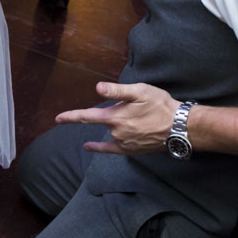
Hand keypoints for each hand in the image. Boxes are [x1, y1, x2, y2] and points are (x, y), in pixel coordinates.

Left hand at [54, 81, 179, 154]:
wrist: (180, 127)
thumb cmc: (160, 105)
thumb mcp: (139, 91)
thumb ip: (117, 91)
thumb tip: (97, 88)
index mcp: (115, 117)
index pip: (86, 117)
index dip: (71, 117)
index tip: (57, 119)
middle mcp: (116, 132)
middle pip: (103, 121)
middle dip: (109, 113)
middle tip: (132, 107)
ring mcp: (124, 143)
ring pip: (110, 132)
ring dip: (114, 124)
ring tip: (136, 117)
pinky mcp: (132, 150)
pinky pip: (111, 149)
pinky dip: (100, 147)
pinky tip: (90, 146)